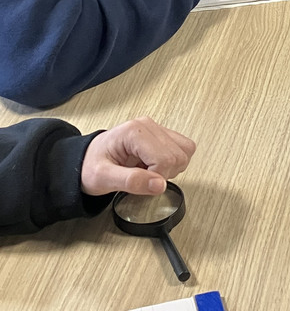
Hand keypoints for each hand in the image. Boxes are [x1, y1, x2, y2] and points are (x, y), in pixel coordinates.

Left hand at [81, 117, 195, 196]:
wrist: (84, 161)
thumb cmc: (90, 166)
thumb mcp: (103, 179)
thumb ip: (132, 182)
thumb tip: (159, 185)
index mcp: (134, 132)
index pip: (165, 158)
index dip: (157, 178)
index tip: (142, 183)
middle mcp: (148, 125)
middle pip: (178, 155)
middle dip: (164, 174)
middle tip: (144, 178)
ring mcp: (156, 129)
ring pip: (185, 150)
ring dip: (172, 168)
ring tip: (148, 172)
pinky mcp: (160, 135)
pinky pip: (183, 148)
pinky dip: (174, 163)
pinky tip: (155, 167)